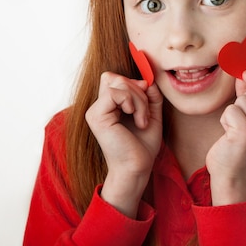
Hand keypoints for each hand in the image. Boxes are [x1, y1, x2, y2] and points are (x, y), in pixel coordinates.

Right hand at [85, 72, 162, 216]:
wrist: (137, 168)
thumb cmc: (143, 145)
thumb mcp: (151, 113)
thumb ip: (150, 95)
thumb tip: (148, 80)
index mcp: (108, 106)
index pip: (115, 78)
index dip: (133, 83)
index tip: (147, 98)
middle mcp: (99, 107)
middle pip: (117, 78)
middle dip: (139, 92)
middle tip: (145, 114)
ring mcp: (95, 111)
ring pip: (118, 84)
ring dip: (139, 100)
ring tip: (143, 120)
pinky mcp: (96, 116)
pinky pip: (114, 93)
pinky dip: (132, 103)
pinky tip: (137, 120)